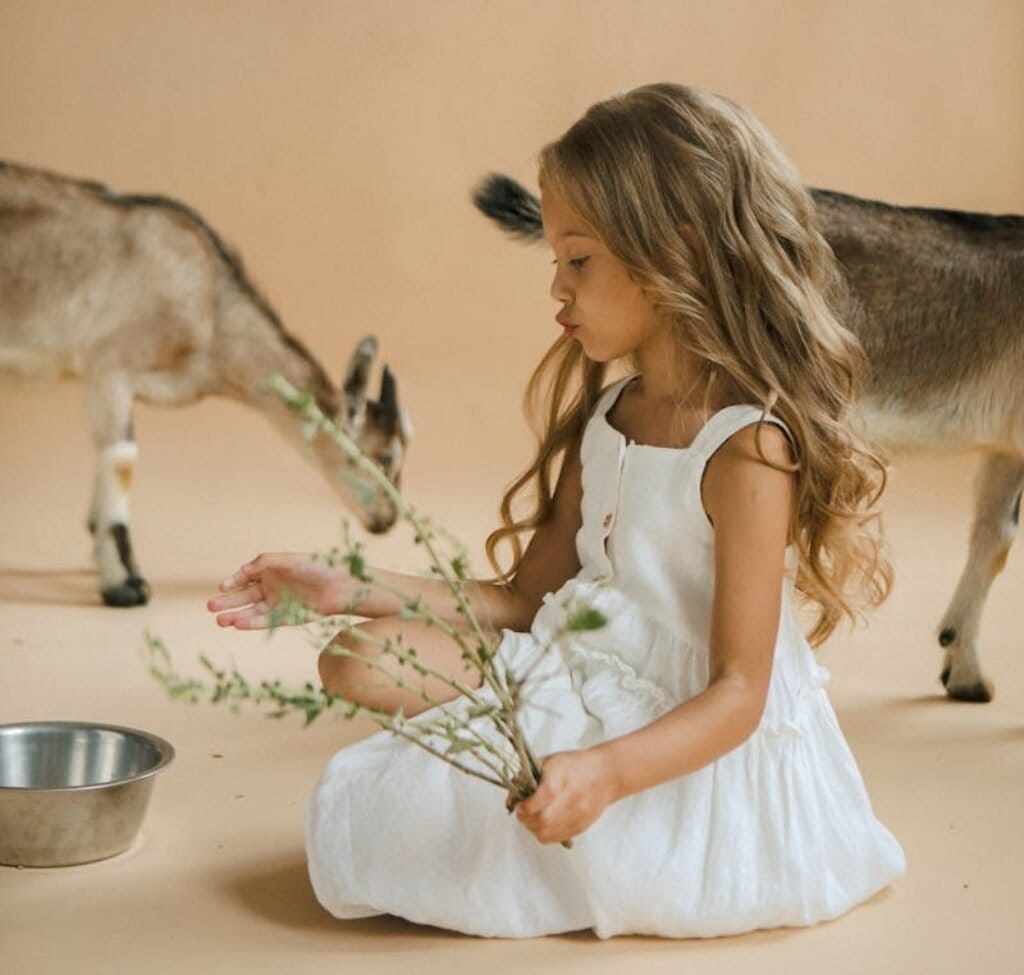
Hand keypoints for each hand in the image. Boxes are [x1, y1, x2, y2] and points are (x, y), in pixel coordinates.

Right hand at [206, 552, 353, 628]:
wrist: (344, 586)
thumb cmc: (319, 567)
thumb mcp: (290, 560)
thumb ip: (266, 561)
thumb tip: (243, 568)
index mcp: (271, 572)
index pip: (245, 578)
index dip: (232, 582)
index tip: (222, 587)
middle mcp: (272, 588)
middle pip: (244, 597)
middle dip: (227, 602)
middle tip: (210, 607)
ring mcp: (279, 604)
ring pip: (252, 612)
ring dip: (236, 616)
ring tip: (220, 621)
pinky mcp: (288, 618)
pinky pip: (267, 621)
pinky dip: (253, 623)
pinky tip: (239, 624)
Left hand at [512, 749, 620, 845]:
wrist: (606, 774)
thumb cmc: (575, 765)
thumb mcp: (549, 761)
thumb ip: (526, 776)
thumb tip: (510, 797)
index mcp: (557, 781)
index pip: (533, 804)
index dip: (521, 807)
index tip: (518, 804)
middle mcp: (568, 800)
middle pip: (539, 822)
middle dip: (525, 819)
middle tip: (523, 813)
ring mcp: (576, 816)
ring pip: (545, 835)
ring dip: (533, 829)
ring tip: (534, 818)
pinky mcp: (581, 827)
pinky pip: (557, 839)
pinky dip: (546, 834)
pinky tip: (546, 823)